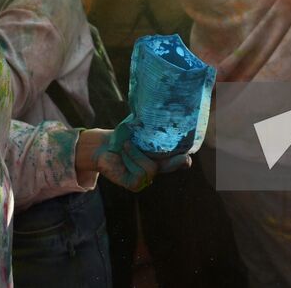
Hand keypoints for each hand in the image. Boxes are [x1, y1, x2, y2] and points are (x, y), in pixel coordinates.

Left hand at [75, 120, 190, 191]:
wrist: (102, 146)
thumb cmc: (122, 136)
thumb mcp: (137, 128)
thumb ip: (150, 123)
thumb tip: (160, 105)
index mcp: (159, 155)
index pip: (176, 159)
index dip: (183, 160)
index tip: (188, 157)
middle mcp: (155, 167)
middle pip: (170, 167)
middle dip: (176, 162)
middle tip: (185, 159)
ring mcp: (145, 178)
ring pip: (151, 169)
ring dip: (136, 154)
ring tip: (126, 145)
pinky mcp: (134, 185)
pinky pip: (139, 174)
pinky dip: (130, 160)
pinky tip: (123, 154)